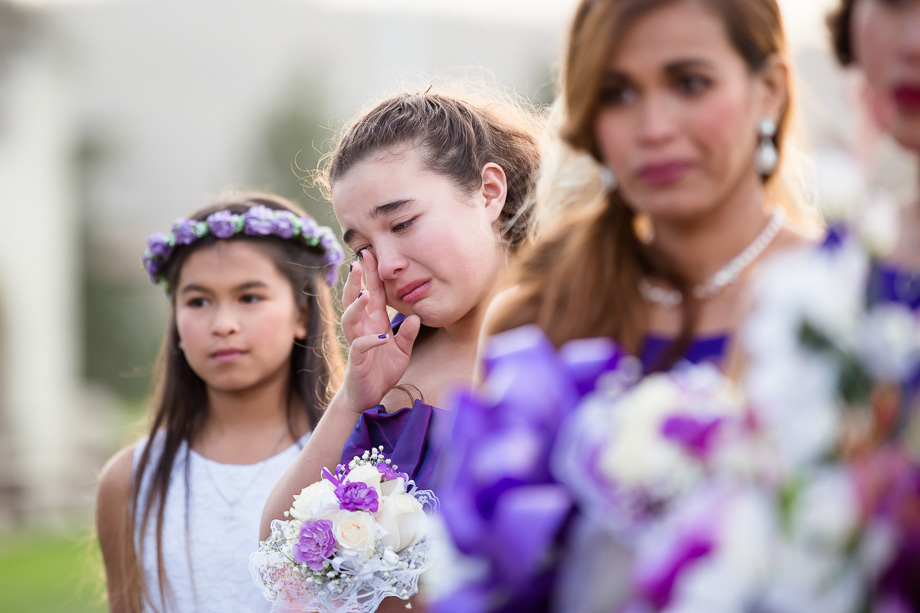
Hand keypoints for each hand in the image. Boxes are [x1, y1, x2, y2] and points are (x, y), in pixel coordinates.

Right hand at [337, 250, 420, 414]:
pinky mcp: (357, 359)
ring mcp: (357, 341)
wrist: (368, 395)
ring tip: (364, 293)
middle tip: (357, 262)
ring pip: (350, 318)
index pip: (373, 293)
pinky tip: (380, 337)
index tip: (369, 253)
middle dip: (355, 281)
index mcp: (374, 322)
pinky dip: (369, 341)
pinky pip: (360, 346)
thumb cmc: (382, 370)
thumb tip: (417, 317)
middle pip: (355, 299)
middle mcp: (363, 328)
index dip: (371, 274)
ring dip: (356, 305)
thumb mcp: (402, 350)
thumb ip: (409, 334)